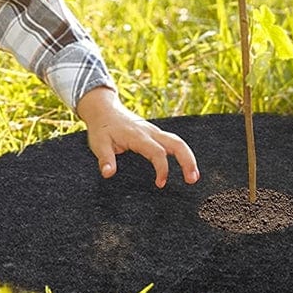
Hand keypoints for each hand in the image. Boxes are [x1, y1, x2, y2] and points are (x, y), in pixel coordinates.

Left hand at [76, 87, 199, 187]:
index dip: (162, 169)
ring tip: (193, 176)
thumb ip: (105, 159)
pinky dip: (182, 153)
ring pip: (177, 141)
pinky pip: (172, 141)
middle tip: (193, 179)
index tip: (160, 184)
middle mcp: (150, 132)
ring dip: (188, 157)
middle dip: (187, 160)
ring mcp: (154, 131)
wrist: (104, 108)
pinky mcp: (154, 133)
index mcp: (138, 136)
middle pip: (177, 143)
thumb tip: (108, 174)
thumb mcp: (98, 144)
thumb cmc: (102, 128)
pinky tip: (184, 165)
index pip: (157, 152)